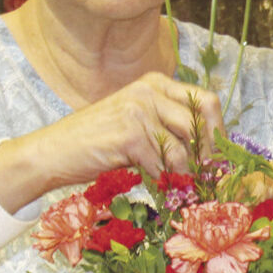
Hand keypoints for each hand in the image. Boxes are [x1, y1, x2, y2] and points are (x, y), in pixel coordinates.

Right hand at [0, 72, 223, 211]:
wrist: (53, 152)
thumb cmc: (97, 143)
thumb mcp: (137, 123)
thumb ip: (169, 127)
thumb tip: (211, 154)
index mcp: (155, 83)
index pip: (206, 102)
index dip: (219, 133)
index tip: (219, 159)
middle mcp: (149, 90)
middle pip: (202, 120)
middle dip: (209, 153)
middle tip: (207, 177)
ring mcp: (139, 110)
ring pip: (183, 148)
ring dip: (185, 174)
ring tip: (181, 188)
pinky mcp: (130, 134)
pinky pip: (163, 164)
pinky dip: (165, 181)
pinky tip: (158, 188)